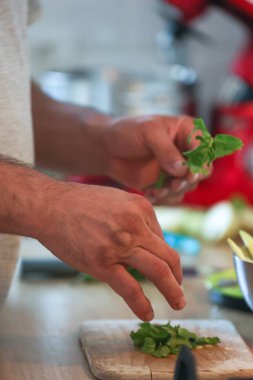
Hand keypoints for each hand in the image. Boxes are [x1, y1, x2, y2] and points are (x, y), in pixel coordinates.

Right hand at [37, 182, 185, 320]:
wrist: (49, 205)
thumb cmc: (79, 202)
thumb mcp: (116, 199)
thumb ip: (134, 218)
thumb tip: (147, 242)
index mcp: (141, 207)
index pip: (162, 238)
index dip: (164, 256)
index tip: (164, 268)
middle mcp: (135, 225)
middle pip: (168, 257)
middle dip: (178, 277)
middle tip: (180, 289)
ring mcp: (120, 245)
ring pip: (158, 272)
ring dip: (172, 291)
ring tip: (177, 303)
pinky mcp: (102, 263)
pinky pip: (130, 289)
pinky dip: (142, 304)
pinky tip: (147, 314)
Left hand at [102, 115, 210, 203]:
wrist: (107, 148)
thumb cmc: (127, 131)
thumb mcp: (148, 132)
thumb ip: (165, 149)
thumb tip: (182, 168)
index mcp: (187, 132)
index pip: (205, 149)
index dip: (201, 163)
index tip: (190, 174)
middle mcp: (185, 152)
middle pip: (201, 171)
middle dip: (189, 180)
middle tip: (174, 184)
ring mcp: (176, 169)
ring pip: (188, 186)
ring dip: (174, 191)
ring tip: (157, 191)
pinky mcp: (165, 184)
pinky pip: (173, 196)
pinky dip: (164, 198)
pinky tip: (150, 193)